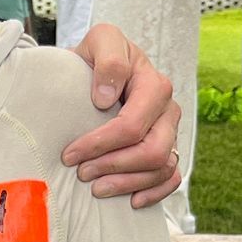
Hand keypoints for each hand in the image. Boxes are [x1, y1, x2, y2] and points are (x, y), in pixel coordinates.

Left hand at [64, 26, 182, 206]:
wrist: (98, 69)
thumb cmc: (97, 56)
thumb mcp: (100, 41)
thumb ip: (108, 60)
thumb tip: (106, 98)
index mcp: (153, 84)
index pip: (132, 124)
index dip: (100, 144)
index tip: (69, 154)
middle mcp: (167, 109)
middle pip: (152, 150)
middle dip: (114, 166)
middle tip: (81, 173)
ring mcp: (169, 131)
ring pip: (161, 167)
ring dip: (127, 182)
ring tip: (95, 188)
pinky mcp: (167, 148)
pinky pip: (172, 177)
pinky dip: (154, 192)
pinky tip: (131, 200)